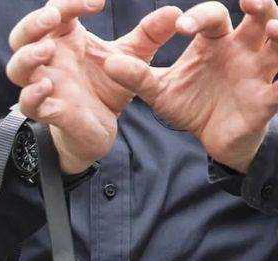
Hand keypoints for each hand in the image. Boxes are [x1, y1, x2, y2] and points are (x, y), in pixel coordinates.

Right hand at [7, 0, 182, 173]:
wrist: (99, 130)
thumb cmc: (105, 88)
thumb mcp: (130, 58)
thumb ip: (149, 36)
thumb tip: (174, 12)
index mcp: (65, 40)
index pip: (57, 11)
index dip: (70, 2)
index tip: (99, 3)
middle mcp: (49, 60)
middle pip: (22, 35)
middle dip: (33, 23)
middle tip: (54, 17)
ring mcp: (43, 86)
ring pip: (16, 68)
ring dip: (28, 57)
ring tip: (47, 51)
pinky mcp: (47, 112)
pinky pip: (28, 103)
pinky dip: (33, 94)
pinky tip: (46, 86)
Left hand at [105, 0, 277, 173]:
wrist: (211, 139)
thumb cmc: (192, 105)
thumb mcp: (160, 91)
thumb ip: (137, 77)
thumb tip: (108, 63)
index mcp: (216, 42)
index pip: (213, 16)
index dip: (199, 17)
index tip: (181, 27)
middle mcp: (243, 49)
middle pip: (259, 16)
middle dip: (260, 3)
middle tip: (250, 0)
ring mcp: (259, 72)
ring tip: (273, 29)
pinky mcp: (268, 99)